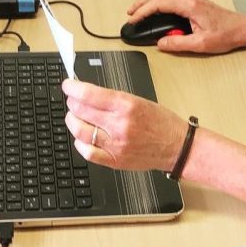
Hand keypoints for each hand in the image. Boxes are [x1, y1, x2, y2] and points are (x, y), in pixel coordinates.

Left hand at [62, 78, 186, 170]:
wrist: (177, 147)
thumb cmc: (161, 122)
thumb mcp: (139, 100)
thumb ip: (112, 99)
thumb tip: (87, 94)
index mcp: (127, 105)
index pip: (89, 94)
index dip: (72, 88)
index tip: (68, 85)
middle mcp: (120, 125)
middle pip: (81, 111)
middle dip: (72, 102)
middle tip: (73, 100)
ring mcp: (116, 145)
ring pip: (80, 131)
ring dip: (72, 121)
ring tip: (75, 117)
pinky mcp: (115, 161)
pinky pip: (88, 153)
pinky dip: (80, 143)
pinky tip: (82, 138)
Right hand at [127, 0, 245, 53]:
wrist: (244, 28)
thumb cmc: (227, 34)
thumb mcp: (201, 44)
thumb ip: (178, 44)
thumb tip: (160, 43)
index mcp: (189, 5)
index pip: (159, 3)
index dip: (143, 11)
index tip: (133, 20)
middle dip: (142, 2)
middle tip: (130, 13)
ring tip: (139, 11)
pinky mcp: (195, 1)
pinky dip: (159, 0)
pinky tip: (156, 9)